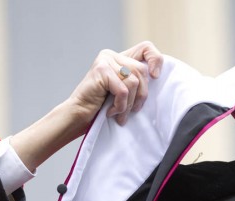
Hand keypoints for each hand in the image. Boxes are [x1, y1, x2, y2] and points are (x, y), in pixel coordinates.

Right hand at [9, 42, 162, 171]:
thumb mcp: (124, 93)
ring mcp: (105, 61)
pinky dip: (120, 105)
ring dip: (129, 104)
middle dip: (140, 96)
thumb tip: (157, 77)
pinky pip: (123, 90)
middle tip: (130, 111)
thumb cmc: (100, 109)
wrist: (78, 118)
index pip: (146, 48)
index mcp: (119, 58)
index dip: (156, 59)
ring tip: (118, 114)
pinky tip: (110, 112)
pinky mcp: (101, 70)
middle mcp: (112, 55)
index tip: (155, 77)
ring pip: (134, 81)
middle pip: (142, 71)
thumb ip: (136, 81)